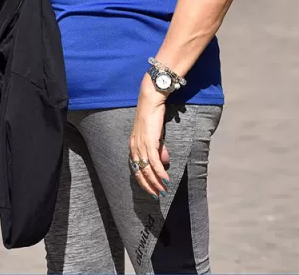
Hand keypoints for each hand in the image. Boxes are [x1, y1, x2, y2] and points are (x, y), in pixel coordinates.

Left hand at [130, 77, 171, 198]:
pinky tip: (165, 179)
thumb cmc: (153, 117)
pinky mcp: (149, 142)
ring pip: (147, 170)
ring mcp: (141, 145)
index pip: (136, 168)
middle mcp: (134, 147)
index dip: (143, 181)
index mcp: (133, 146)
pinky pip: (154, 162)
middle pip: (140, 172)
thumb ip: (158, 149)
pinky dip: (160, 172)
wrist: (151, 102)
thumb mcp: (154, 136)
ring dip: (155, 182)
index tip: (151, 190)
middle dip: (148, 186)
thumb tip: (164, 162)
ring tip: (163, 190)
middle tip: (157, 195)